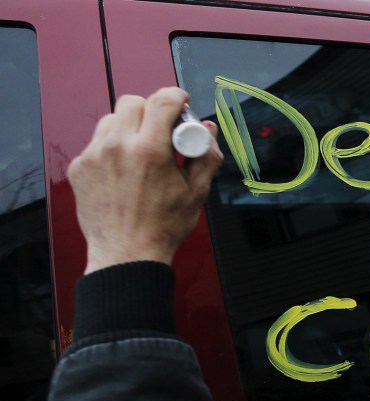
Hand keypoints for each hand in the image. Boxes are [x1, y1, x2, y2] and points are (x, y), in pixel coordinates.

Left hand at [68, 87, 223, 273]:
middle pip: (132, 102)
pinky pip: (97, 143)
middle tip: (163, 130)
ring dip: (130, 127)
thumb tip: (208, 130)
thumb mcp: (195, 193)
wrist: (126, 254)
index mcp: (150, 152)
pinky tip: (125, 171)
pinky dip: (113, 148)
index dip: (176, 96)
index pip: (162, 101)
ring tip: (142, 152)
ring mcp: (94, 156)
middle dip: (151, 110)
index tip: (181, 102)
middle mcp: (118, 147)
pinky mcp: (80, 167)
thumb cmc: (161, 228)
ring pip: (112, 119)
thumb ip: (205, 155)